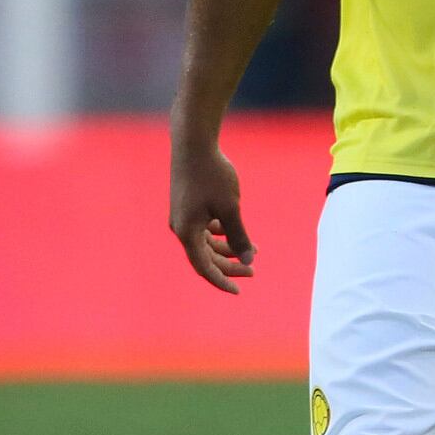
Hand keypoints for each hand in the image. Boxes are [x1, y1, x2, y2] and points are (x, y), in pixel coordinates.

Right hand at [170, 134, 255, 292]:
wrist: (193, 143)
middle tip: (253, 271)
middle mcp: (181, 227)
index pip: (204, 267)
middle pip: (206, 256)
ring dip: (228, 248)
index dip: (221, 280)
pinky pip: (204, 228)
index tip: (238, 291)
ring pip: (206, 242)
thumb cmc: (212, 175)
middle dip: (229, 265)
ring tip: (253, 250)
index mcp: (187, 232)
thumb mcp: (231, 207)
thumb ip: (239, 236)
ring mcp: (183, 216)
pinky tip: (235, 229)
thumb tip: (248, 259)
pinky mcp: (188, 205)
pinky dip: (221, 232)